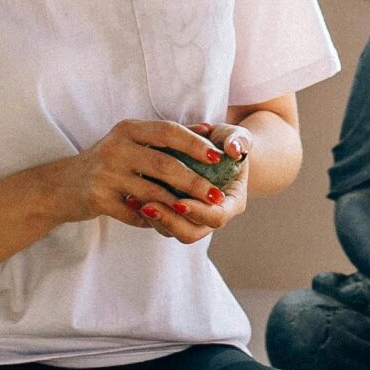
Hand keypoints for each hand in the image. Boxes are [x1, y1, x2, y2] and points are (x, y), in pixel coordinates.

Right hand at [59, 119, 236, 234]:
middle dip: (194, 181)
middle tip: (217, 194)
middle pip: (164, 164)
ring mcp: (106, 174)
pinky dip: (153, 220)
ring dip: (179, 205)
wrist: (60, 186)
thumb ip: (167, 136)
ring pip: (152, 193)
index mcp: (128, 130)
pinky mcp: (98, 199)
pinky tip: (168, 224)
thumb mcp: (131, 140)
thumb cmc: (107, 161)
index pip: (168, 131)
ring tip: (200, 213)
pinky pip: (134, 213)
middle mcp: (116, 148)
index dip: (195, 143)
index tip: (218, 156)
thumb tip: (208, 128)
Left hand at [139, 120, 250, 245]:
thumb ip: (239, 141)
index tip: (179, 202)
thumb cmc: (227, 142)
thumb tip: (233, 149)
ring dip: (154, 219)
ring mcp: (192, 218)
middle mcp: (212, 215)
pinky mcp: (175, 215)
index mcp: (231, 201)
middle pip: (191, 233)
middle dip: (169, 221)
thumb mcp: (236, 136)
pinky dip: (145, 214)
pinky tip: (131, 198)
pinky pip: (159, 223)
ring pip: (172, 231)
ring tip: (135, 202)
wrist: (216, 150)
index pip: (217, 216)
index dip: (198, 212)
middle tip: (149, 206)